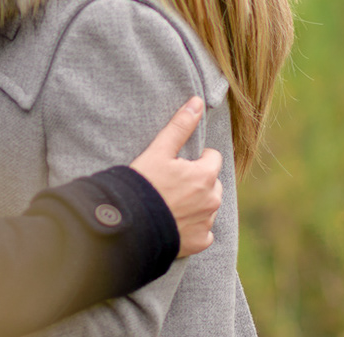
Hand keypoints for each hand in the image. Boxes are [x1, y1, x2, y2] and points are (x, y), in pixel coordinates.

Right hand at [129, 96, 223, 257]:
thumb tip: (197, 101)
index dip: (195, 160)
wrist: (130, 224)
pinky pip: (204, 232)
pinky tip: (176, 222)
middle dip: (199, 182)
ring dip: (197, 203)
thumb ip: (180, 126)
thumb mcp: (159, 151)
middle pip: (212, 183)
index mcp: (205, 176)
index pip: (212, 158)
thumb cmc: (143, 184)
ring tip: (172, 203)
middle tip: (173, 184)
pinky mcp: (199, 243)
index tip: (178, 165)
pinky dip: (194, 227)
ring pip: (209, 207)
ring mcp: (206, 223)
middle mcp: (211, 200)